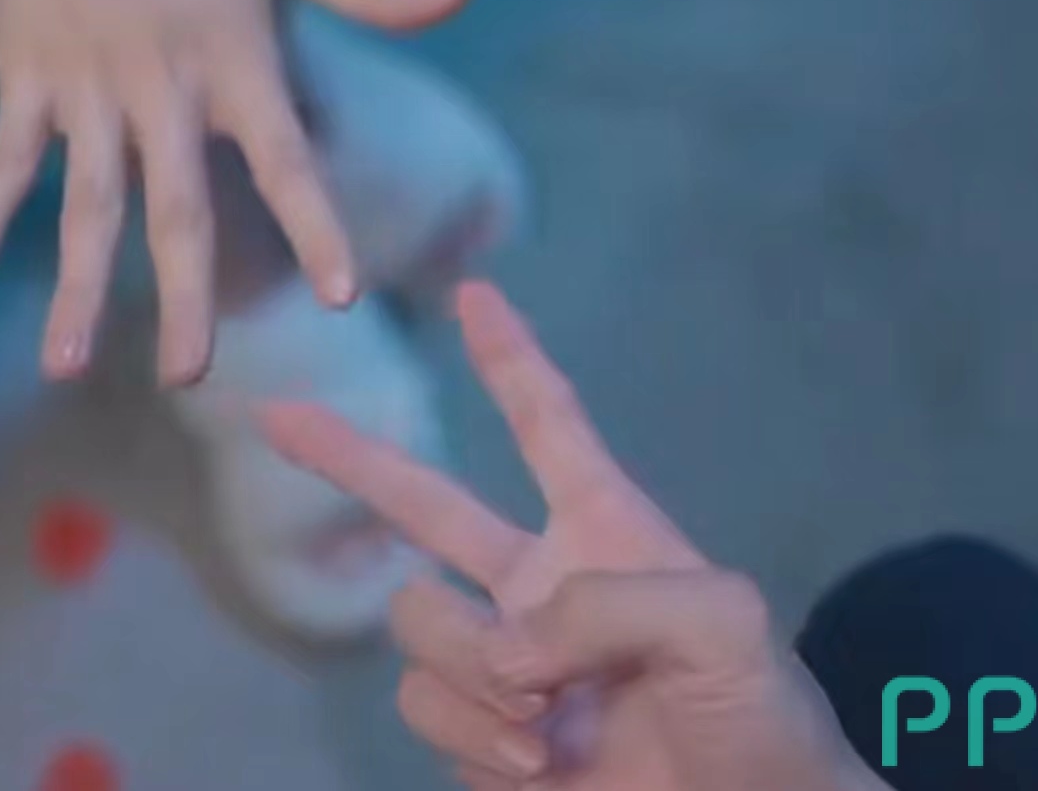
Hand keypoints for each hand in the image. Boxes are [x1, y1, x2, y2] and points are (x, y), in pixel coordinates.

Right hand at [0, 0, 471, 384]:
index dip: (313, 224)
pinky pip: (4, 157)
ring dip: (73, 285)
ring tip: (66, 364)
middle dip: (183, 297)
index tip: (340, 296)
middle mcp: (159, 84)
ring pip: (81, 201)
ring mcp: (84, 84)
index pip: (283, 155)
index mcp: (232, 52)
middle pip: (174, 207)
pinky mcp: (26, 71)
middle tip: (189, 376)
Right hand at [262, 282, 885, 790]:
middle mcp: (540, 587)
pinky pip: (429, 711)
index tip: (475, 294)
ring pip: (418, 627)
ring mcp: (504, 665)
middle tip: (273, 415)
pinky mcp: (481, 736)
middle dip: (349, 458)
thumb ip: (604, 603)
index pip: (549, 425)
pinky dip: (475, 737)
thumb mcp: (720, 622)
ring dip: (471, 673)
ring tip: (547, 728)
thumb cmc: (763, 718)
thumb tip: (507, 652)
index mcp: (606, 531)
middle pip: (425, 504)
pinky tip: (540, 766)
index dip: (510, 359)